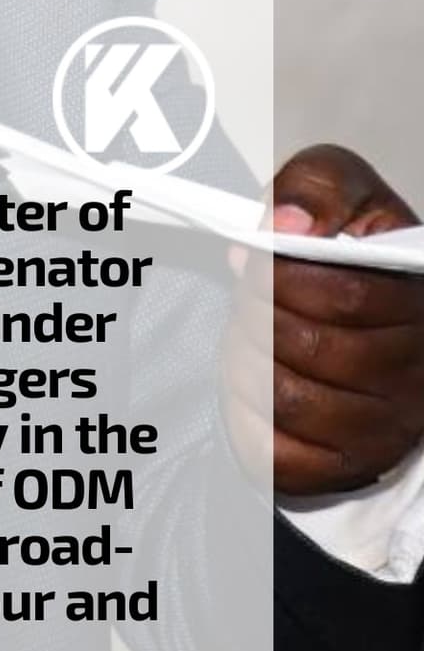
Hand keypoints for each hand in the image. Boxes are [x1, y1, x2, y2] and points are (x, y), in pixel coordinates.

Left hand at [224, 145, 423, 494]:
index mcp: (419, 300)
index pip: (344, 294)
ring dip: (247, 355)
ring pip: (284, 394)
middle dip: (258, 310)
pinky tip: (257, 378)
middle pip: (308, 344)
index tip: (254, 256)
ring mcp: (383, 425)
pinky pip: (271, 445)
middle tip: (250, 294)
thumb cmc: (341, 260)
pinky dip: (244, 407)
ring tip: (254, 332)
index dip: (280, 275)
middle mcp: (415, 370)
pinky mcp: (340, 463)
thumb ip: (318, 187)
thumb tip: (288, 224)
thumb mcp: (339, 196)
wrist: (341, 319)